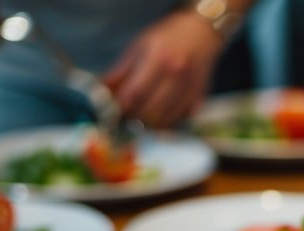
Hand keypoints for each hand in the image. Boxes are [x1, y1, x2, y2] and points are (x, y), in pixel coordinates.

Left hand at [102, 10, 225, 127]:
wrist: (200, 34)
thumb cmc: (166, 38)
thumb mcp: (139, 46)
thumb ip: (121, 70)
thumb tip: (102, 91)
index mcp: (158, 59)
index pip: (136, 92)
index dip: (123, 106)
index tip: (114, 110)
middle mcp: (177, 75)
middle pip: (151, 110)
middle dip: (135, 118)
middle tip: (127, 116)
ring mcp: (190, 88)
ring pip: (167, 119)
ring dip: (151, 124)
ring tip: (142, 117)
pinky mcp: (200, 97)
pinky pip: (181, 119)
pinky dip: (169, 121)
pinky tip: (160, 114)